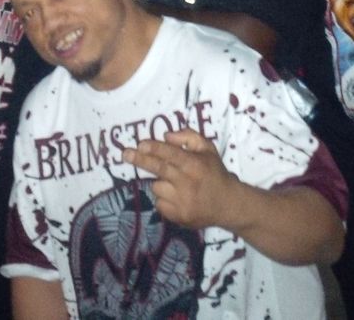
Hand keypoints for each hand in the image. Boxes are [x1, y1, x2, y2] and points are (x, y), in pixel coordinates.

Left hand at [123, 128, 239, 229]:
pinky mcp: (178, 217)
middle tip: (125, 154)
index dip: (155, 148)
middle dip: (140, 160)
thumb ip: (189, 137)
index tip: (141, 144)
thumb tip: (166, 136)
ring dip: (160, 183)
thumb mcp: (208, 149)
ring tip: (175, 184)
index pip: (171, 154)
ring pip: (157, 187)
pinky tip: (177, 197)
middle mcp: (187, 183)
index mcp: (195, 165)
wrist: (227, 204)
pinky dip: (164, 199)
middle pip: (159, 169)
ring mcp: (182, 202)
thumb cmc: (215, 173)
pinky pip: (160, 204)